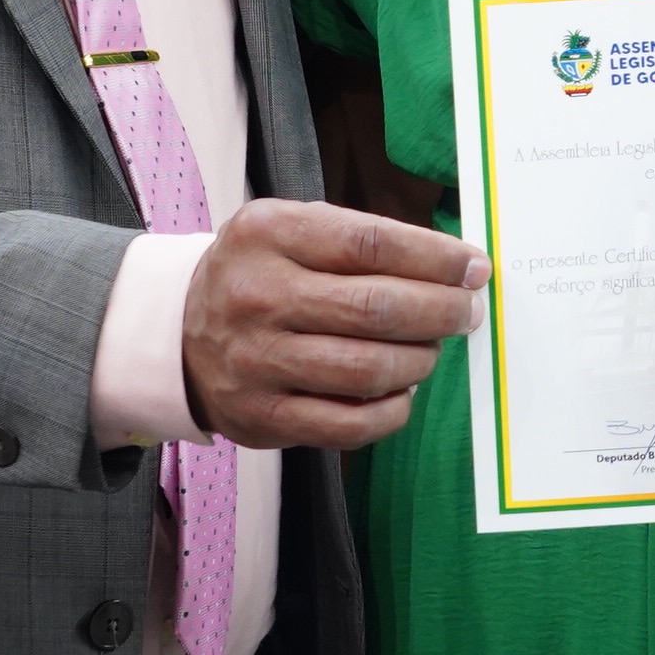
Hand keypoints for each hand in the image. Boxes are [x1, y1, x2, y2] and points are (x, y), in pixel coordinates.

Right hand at [181, 200, 487, 450]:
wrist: (180, 333)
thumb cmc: (263, 273)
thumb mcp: (294, 229)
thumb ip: (364, 239)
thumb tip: (456, 268)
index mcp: (269, 234)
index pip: (372, 243)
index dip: (437, 258)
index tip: (474, 268)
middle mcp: (257, 296)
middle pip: (376, 308)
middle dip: (441, 311)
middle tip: (467, 312)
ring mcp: (256, 362)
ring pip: (368, 369)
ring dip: (420, 359)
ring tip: (431, 348)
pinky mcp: (262, 417)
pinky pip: (349, 424)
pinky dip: (392, 410)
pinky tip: (402, 391)